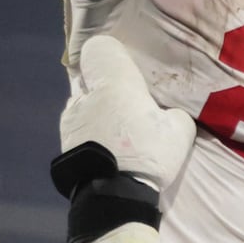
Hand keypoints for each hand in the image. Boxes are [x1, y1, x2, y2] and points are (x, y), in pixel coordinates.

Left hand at [60, 33, 192, 193]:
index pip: (100, 48)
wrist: (115, 194)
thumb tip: (166, 113)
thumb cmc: (150, 155)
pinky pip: (76, 123)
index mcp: (116, 83)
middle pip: (91, 76)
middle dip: (103, 85)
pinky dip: (86, 129)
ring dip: (93, 108)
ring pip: (81, 100)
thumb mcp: (179, 130)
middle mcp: (88, 93)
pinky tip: (100, 144)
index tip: (124, 68)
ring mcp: (72, 115)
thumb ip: (171, 112)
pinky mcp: (64, 138)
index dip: (111, 54)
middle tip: (123, 105)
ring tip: (111, 130)